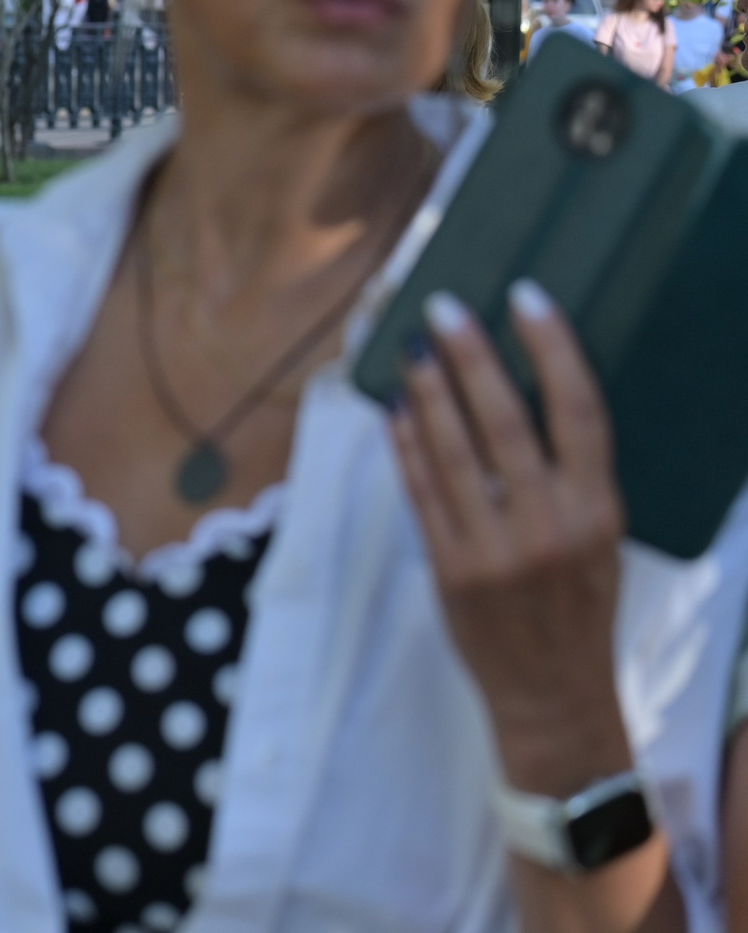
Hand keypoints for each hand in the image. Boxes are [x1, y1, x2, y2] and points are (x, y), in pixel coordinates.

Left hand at [390, 281, 631, 796]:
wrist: (553, 696)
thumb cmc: (579, 606)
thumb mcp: (601, 539)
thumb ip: (571, 475)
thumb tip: (526, 389)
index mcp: (600, 512)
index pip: (581, 412)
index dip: (552, 348)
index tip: (525, 298)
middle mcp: (549, 526)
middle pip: (506, 422)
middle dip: (471, 358)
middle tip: (443, 309)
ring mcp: (493, 549)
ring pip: (452, 451)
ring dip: (427, 391)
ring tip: (410, 347)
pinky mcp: (447, 568)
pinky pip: (419, 490)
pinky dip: (404, 444)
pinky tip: (393, 408)